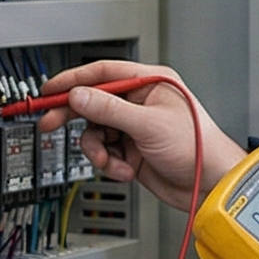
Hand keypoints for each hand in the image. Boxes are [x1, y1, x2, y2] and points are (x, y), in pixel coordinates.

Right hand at [35, 59, 247, 209]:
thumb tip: (79, 95)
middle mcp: (139, 102)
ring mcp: (134, 127)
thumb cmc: (197, 147)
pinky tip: (126, 169)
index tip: (50, 90)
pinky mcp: (131, 150)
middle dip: (73, 115)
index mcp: (149, 83)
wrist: (210, 185)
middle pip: (93, 102)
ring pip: (96, 132)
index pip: (103, 73)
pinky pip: (105, 152)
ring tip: (110, 161)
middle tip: (49, 123)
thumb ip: (109, 109)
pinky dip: (110, 164)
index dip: (73, 81)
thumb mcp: (149, 124)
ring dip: (98, 150)